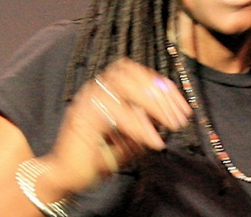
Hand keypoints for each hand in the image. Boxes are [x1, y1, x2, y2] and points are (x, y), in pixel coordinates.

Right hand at [43, 57, 192, 193]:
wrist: (66, 176)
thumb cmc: (98, 156)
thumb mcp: (132, 136)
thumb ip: (147, 121)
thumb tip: (170, 112)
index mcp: (106, 88)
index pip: (138, 74)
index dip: (163, 86)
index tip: (183, 106)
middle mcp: (96, 88)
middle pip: (133, 75)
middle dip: (162, 95)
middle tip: (180, 117)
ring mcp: (87, 100)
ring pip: (126, 88)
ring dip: (153, 105)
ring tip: (170, 125)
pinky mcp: (83, 116)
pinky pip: (116, 113)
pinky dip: (139, 126)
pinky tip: (152, 140)